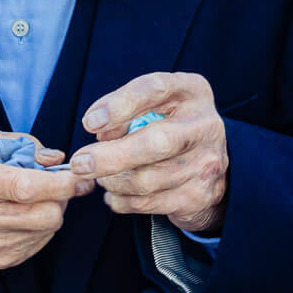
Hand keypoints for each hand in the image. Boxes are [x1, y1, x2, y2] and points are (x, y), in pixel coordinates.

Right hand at [0, 127, 81, 269]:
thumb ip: (20, 143)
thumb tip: (54, 158)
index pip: (26, 187)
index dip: (61, 181)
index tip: (81, 172)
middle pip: (46, 214)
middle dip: (63, 195)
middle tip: (58, 181)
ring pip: (47, 229)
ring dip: (53, 209)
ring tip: (35, 195)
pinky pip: (39, 243)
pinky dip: (42, 226)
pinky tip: (26, 212)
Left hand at [71, 73, 228, 234]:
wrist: (213, 166)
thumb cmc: (170, 126)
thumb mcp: (154, 107)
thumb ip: (126, 115)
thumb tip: (97, 137)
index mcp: (191, 91)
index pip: (154, 89)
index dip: (119, 105)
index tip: (90, 122)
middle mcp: (205, 125)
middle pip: (156, 143)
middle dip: (111, 156)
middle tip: (79, 163)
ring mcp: (206, 163)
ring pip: (147, 180)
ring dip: (112, 182)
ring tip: (101, 177)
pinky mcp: (199, 196)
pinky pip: (149, 203)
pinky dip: (122, 201)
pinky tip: (114, 194)